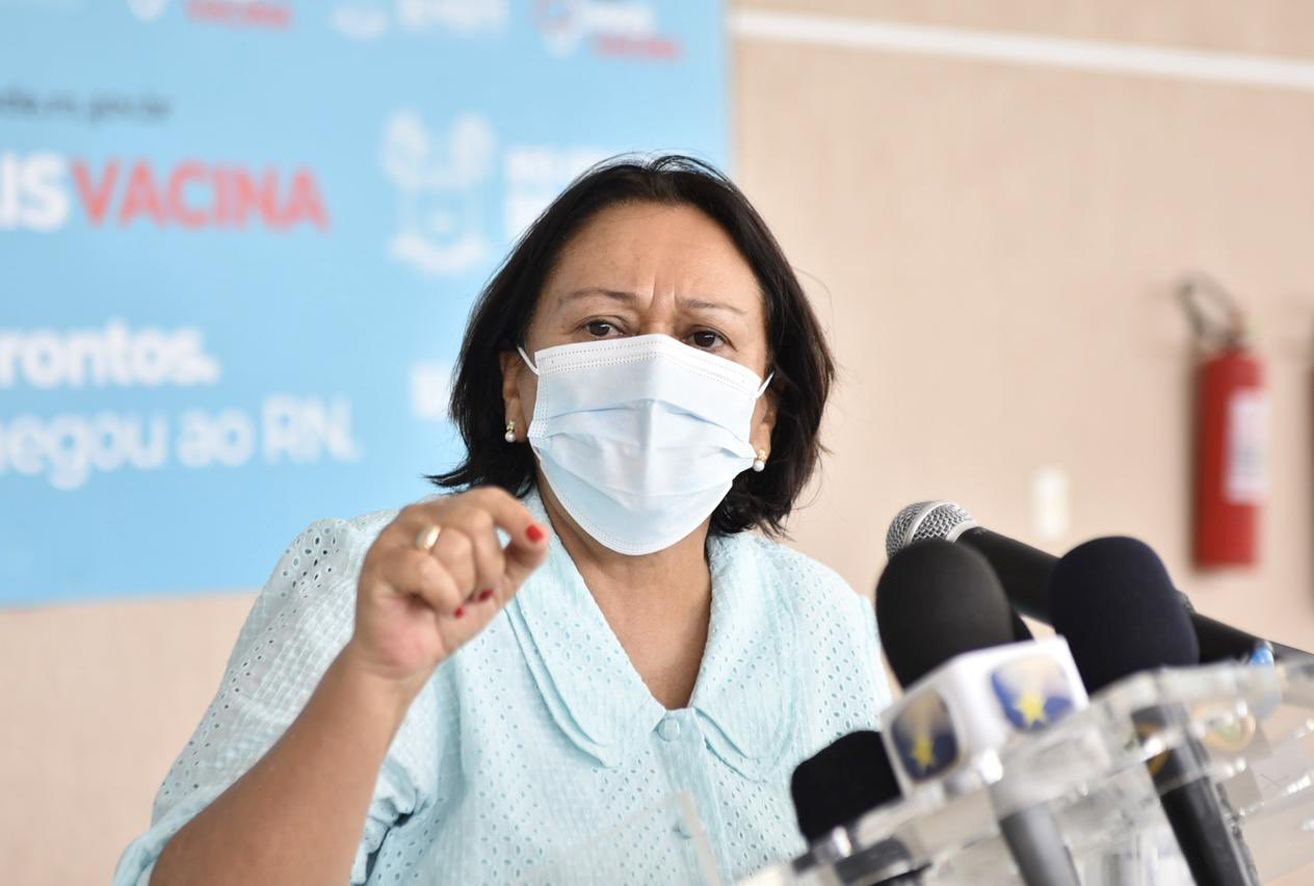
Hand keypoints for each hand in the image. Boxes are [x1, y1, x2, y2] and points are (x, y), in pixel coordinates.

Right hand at [342, 487, 548, 695]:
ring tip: (448, 601)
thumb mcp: (499, 584)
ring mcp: (396, 535)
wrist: (408, 658)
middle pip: (477, 521)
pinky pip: (427, 569)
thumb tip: (541, 534)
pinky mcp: (380, 562)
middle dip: (488, 568)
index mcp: (449, 514)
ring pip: (454, 545)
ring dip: (463, 587)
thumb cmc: (448, 614)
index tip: (536, 541)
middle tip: (472, 593)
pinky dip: (442, 597)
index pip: (490, 498)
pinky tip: (434, 607)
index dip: (517, 517)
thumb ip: (523, 556)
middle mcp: (421, 515)